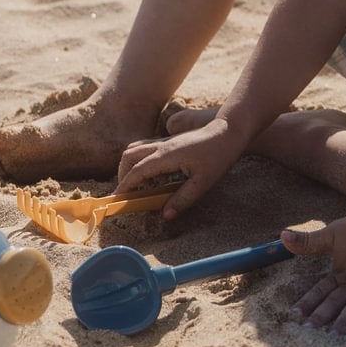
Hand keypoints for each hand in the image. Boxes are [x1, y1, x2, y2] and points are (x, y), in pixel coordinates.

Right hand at [115, 118, 241, 217]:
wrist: (228, 131)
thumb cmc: (218, 156)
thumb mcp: (203, 183)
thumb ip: (183, 199)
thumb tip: (165, 215)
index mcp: (166, 156)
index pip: (137, 171)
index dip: (125, 186)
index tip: (117, 200)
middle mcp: (161, 146)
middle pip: (129, 155)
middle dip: (122, 174)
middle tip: (126, 193)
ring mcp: (165, 141)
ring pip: (136, 149)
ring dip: (130, 165)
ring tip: (137, 185)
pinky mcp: (170, 141)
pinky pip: (146, 148)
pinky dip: (140, 161)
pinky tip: (154, 175)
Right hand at [281, 209, 345, 335]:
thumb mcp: (330, 236)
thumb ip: (307, 242)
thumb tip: (282, 236)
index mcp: (340, 276)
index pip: (322, 291)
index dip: (310, 301)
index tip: (296, 313)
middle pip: (338, 302)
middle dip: (325, 315)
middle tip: (312, 330)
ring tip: (339, 332)